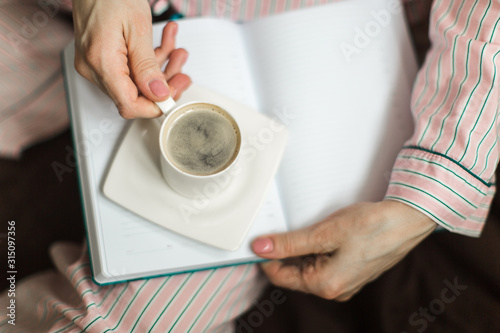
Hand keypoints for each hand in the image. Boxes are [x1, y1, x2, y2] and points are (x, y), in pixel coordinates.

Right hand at [73, 0, 190, 117]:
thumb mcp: (137, 28)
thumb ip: (148, 66)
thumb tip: (158, 94)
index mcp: (102, 62)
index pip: (130, 105)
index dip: (155, 106)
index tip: (174, 95)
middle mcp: (94, 68)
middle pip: (135, 94)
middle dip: (164, 84)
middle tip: (183, 73)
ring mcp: (95, 63)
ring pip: (135, 81)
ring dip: (160, 68)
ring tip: (177, 50)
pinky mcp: (101, 56)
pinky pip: (129, 68)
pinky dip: (149, 59)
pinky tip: (165, 43)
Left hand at [252, 200, 435, 299]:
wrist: (408, 220)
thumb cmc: (372, 226)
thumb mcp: (324, 233)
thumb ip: (289, 244)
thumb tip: (261, 248)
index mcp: (325, 286)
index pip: (280, 276)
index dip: (267, 257)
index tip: (261, 238)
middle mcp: (335, 291)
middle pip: (295, 273)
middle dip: (287, 252)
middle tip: (290, 227)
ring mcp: (345, 283)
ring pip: (310, 268)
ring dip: (303, 249)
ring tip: (314, 228)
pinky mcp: (353, 273)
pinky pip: (325, 265)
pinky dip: (319, 250)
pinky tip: (326, 234)